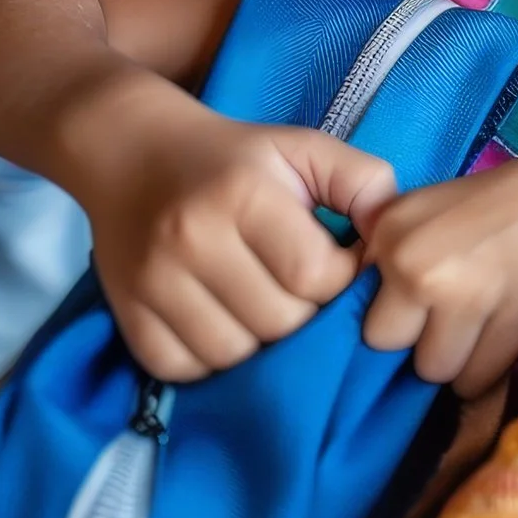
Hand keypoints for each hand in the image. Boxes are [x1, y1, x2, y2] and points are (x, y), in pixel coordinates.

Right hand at [71, 93, 397, 381]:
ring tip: (262, 305)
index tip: (335, 262)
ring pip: (234, 354)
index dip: (340, 279)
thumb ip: (364, 184)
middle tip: (298, 288)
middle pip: (279, 321)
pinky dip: (210, 359)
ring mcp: (153, 280)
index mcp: (245, 196)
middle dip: (304, 313)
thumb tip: (391, 247)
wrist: (133, 153)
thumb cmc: (236, 158)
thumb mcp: (306, 148)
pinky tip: (223, 323)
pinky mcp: (127, 312)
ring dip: (260, 342)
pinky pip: (183, 369)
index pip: (315, 276)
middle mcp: (193, 239)